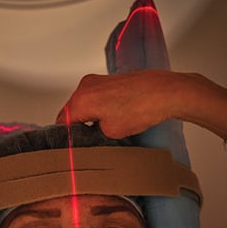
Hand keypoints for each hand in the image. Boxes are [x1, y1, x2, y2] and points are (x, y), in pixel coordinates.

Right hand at [56, 70, 179, 137]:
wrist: (164, 92)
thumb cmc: (141, 108)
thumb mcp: (110, 132)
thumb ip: (92, 134)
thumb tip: (90, 135)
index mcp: (80, 99)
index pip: (62, 122)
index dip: (67, 137)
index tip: (72, 146)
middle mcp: (86, 86)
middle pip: (72, 111)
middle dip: (78, 127)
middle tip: (88, 142)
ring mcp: (98, 81)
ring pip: (85, 104)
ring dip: (90, 117)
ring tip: (105, 131)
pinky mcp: (110, 80)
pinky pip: (97, 97)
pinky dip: (100, 108)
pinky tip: (114, 119)